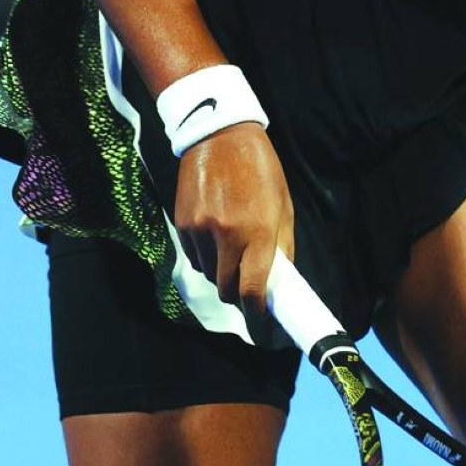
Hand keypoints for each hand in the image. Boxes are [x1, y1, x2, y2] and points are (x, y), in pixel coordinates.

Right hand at [174, 122, 294, 334]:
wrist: (219, 134)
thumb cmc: (260, 168)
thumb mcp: (282, 205)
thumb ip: (280, 246)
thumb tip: (278, 283)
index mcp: (258, 231)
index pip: (253, 292)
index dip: (258, 319)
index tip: (264, 332)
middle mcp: (227, 236)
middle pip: (228, 290)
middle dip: (239, 295)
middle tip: (249, 288)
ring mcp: (201, 231)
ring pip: (210, 275)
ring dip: (223, 274)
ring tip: (233, 249)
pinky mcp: (183, 224)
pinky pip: (195, 257)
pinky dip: (206, 257)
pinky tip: (215, 236)